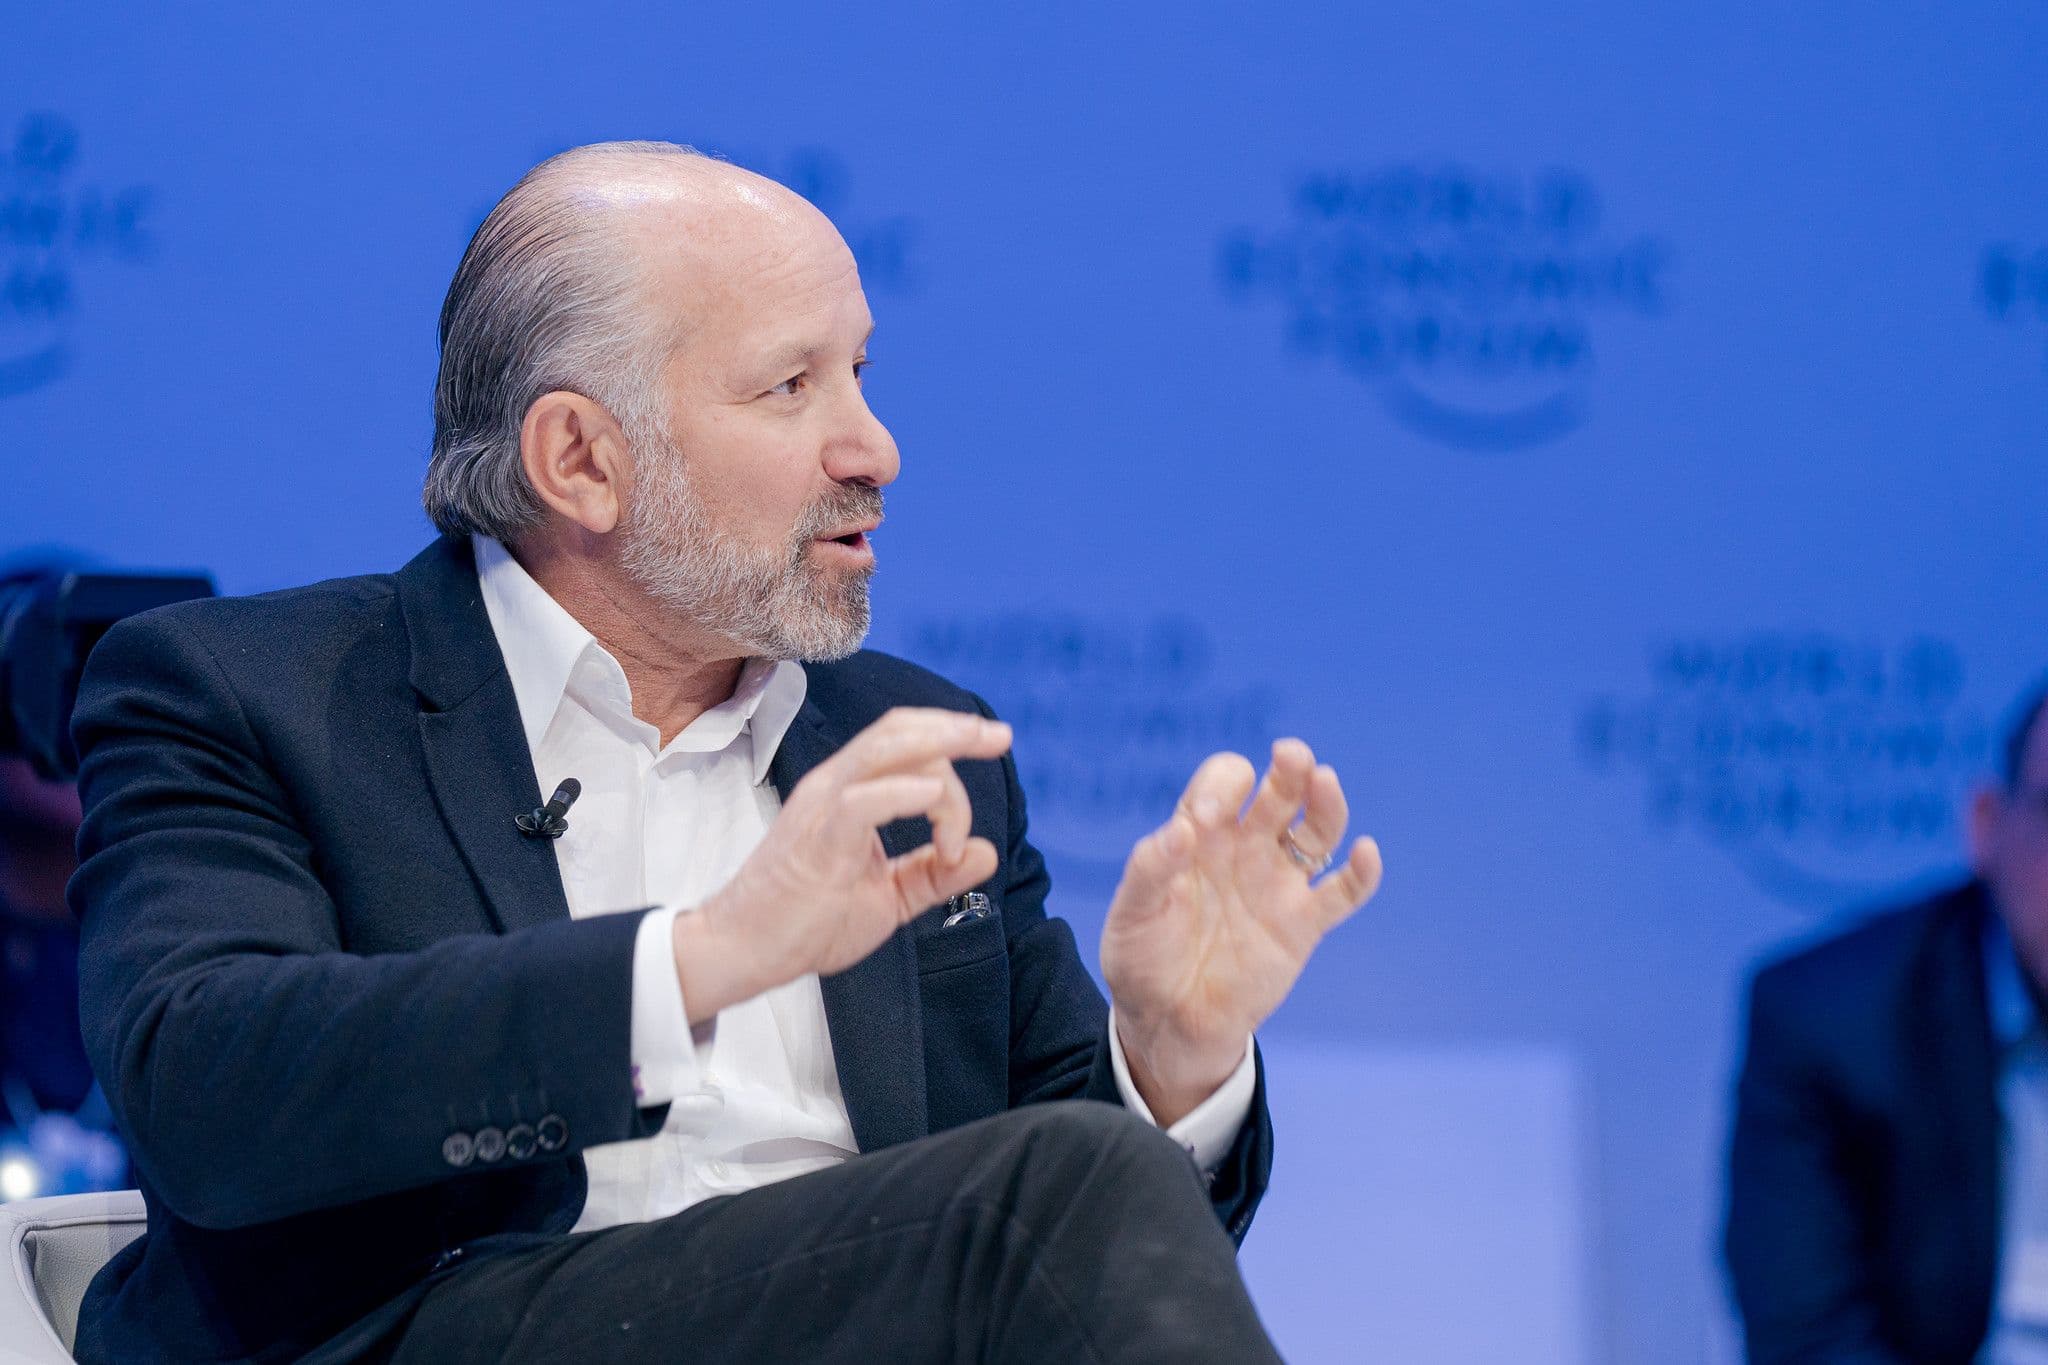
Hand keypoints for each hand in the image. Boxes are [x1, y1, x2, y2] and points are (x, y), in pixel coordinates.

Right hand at [674, 707, 1011, 1019]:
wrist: (744, 951)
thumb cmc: (807, 923)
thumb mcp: (888, 897)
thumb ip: (934, 874)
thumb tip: (987, 854)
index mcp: (850, 793)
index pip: (905, 744)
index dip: (951, 749)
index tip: (983, 782)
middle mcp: (835, 786)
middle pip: (899, 731)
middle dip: (957, 728)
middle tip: (1001, 736)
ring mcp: (823, 807)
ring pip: (885, 750)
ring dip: (941, 747)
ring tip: (982, 749)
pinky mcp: (818, 839)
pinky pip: (864, 800)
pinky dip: (906, 793)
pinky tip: (935, 801)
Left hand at [1102, 740, 1381, 1122]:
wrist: (1167, 1023)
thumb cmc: (1143, 959)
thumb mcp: (1130, 915)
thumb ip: (1149, 870)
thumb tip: (1181, 830)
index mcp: (1201, 834)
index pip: (1223, 783)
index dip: (1222, 787)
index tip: (1209, 819)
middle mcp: (1246, 848)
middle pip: (1279, 791)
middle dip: (1288, 769)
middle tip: (1290, 756)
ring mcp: (1278, 884)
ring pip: (1317, 830)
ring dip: (1326, 802)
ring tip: (1325, 780)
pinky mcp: (1303, 925)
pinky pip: (1342, 893)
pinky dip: (1361, 873)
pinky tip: (1365, 852)